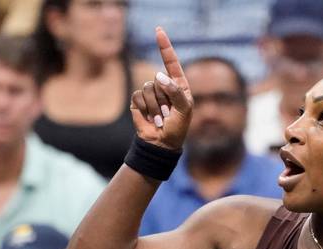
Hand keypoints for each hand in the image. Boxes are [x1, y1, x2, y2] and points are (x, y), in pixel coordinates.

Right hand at [130, 27, 193, 150]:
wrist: (162, 143)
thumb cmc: (177, 128)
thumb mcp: (184, 110)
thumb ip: (175, 91)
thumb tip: (159, 75)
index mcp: (179, 86)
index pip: (171, 62)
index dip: (165, 46)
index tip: (158, 30)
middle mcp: (164, 86)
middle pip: (159, 79)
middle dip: (164, 98)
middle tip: (169, 114)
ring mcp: (150, 93)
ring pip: (148, 88)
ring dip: (156, 106)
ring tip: (161, 118)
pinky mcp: (138, 100)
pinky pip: (139, 96)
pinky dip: (146, 109)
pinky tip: (151, 119)